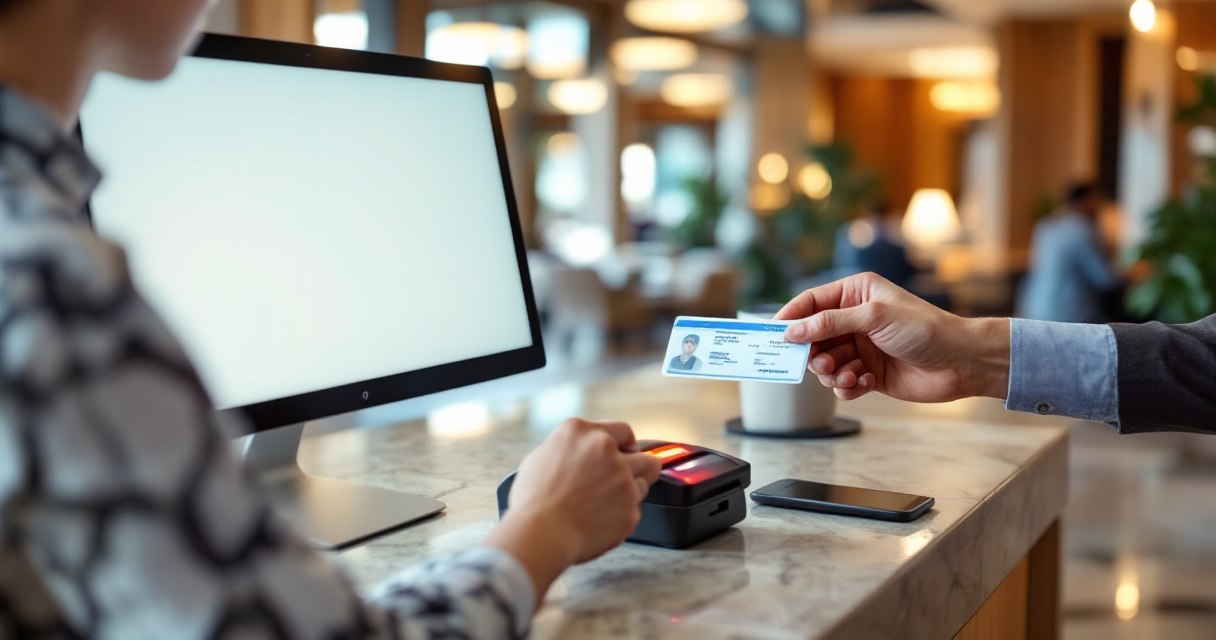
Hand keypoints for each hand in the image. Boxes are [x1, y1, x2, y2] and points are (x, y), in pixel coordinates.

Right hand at [485, 418, 660, 604]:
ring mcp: (622, 479)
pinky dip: (622, 516)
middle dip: (638, 467)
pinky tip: (602, 521)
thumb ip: (569, 449)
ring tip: (607, 504)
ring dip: (630, 492)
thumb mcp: (540, 456)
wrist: (540, 534)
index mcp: (581, 432)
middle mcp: (605, 450)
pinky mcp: (630, 508)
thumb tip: (578, 454)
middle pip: (643, 455)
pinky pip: (635, 510)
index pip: (622, 430)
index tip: (626, 453)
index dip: (625, 444)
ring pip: (643, 482)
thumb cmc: (533, 501)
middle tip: (625, 479)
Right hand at [775, 272, 1009, 402]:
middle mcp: (855, 319)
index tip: (773, 335)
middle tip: (821, 363)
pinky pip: (841, 382)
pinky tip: (863, 383)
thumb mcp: (874, 317)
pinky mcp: (868, 372)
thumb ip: (830, 322)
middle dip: (813, 352)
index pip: (811, 302)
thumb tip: (794, 330)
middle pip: (813, 336)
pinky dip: (847, 385)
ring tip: (846, 375)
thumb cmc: (925, 330)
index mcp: (856, 294)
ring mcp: (861, 347)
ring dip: (831, 372)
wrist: (961, 363)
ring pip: (825, 362)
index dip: (791, 317)